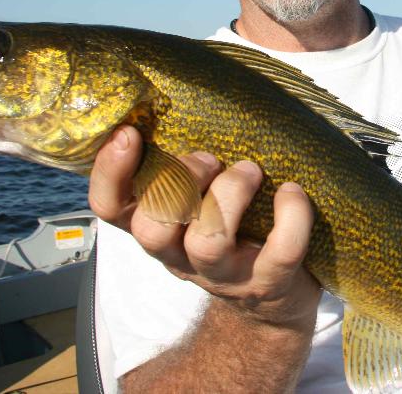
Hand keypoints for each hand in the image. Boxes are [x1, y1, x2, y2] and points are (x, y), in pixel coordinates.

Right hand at [88, 125, 321, 330]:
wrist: (275, 302)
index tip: (129, 133)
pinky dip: (290, 216)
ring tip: (251, 170)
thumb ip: (182, 168)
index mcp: (158, 228)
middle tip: (210, 159)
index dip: (110, 172)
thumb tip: (176, 99)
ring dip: (228, 194)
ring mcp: (224, 275)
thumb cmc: (233, 231)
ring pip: (207, 242)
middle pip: (151, 229)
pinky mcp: (268, 283)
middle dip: (178, 181)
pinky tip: (292, 192)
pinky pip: (280, 252)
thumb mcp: (197, 203)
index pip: (110, 207)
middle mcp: (181, 256)